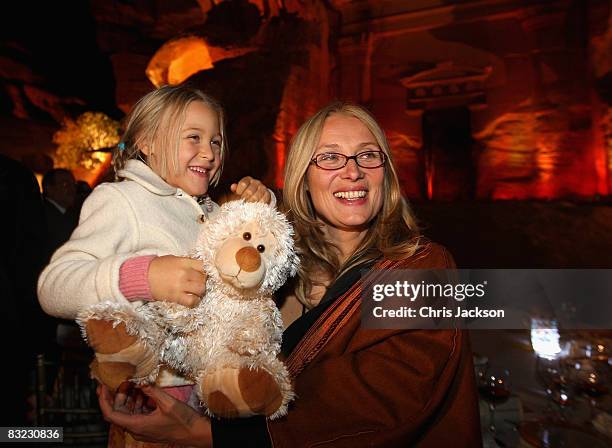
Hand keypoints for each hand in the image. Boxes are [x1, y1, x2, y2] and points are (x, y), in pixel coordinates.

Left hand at [97, 384, 211, 446]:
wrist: (196, 433)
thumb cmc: (183, 421)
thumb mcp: (168, 402)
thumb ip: (151, 390)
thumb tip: (140, 380)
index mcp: (137, 425)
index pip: (111, 414)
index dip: (103, 400)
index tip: (102, 386)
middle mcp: (137, 429)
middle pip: (119, 411)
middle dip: (121, 394)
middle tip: (126, 380)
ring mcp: (143, 429)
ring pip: (129, 412)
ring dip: (131, 397)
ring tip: (136, 383)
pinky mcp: (150, 426)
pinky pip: (138, 414)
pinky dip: (139, 402)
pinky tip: (146, 392)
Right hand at [148, 256, 205, 306]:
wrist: (141, 277)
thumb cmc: (157, 267)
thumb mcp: (173, 259)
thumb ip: (187, 263)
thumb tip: (199, 268)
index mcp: (184, 262)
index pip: (204, 266)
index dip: (205, 270)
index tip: (203, 273)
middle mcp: (184, 273)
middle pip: (203, 278)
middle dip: (203, 281)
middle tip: (198, 283)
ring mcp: (180, 285)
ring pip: (201, 289)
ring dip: (200, 291)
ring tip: (196, 291)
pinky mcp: (175, 296)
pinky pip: (192, 301)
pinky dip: (195, 301)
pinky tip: (192, 299)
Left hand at [230, 176, 271, 203]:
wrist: (259, 196)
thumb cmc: (247, 193)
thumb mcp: (240, 190)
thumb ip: (236, 189)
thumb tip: (233, 187)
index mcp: (248, 180)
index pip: (243, 184)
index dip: (239, 191)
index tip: (238, 195)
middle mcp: (256, 182)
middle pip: (249, 191)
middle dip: (245, 199)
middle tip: (242, 203)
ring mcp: (263, 188)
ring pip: (256, 197)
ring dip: (250, 203)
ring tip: (247, 207)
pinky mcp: (267, 194)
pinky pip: (263, 200)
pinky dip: (258, 204)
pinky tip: (254, 206)